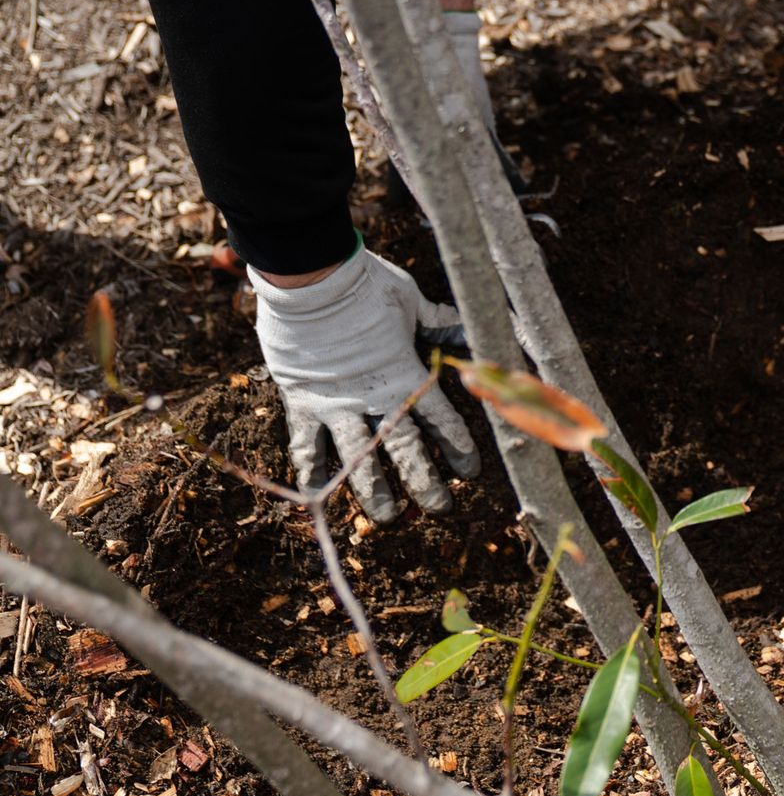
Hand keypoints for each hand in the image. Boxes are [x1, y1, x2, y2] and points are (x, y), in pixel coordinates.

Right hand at [251, 244, 480, 520]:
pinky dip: (312, 472)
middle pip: (405, 451)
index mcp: (406, 375)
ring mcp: (335, 404)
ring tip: (389, 518)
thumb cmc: (367, 285)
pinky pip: (306, 445)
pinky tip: (320, 497)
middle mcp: (373, 398)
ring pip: (358, 460)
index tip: (469, 472)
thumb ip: (440, 324)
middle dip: (425, 483)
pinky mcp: (301, 402)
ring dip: (375, 493)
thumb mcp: (413, 302)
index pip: (442, 422)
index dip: (458, 449)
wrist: (310, 277)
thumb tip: (470, 331)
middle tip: (440, 508)